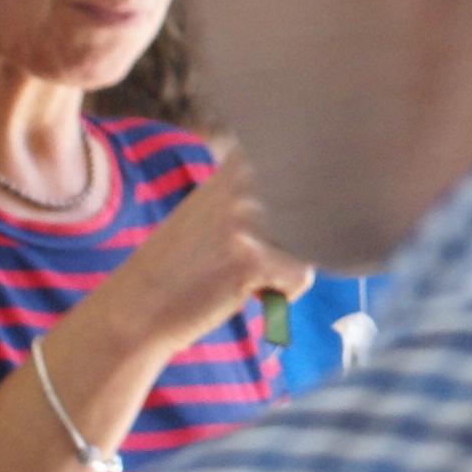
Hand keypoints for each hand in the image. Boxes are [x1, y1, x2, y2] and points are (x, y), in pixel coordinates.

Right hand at [83, 150, 314, 365]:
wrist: (137, 306)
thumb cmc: (182, 264)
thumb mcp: (214, 209)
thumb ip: (259, 193)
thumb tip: (334, 191)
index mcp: (238, 165)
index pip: (308, 174)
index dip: (301, 212)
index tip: (268, 234)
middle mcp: (244, 182)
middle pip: (315, 215)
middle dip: (294, 246)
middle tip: (243, 261)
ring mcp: (248, 218)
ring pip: (311, 246)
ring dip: (284, 270)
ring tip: (239, 276)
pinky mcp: (252, 258)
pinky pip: (302, 278)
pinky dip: (280, 297)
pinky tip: (241, 294)